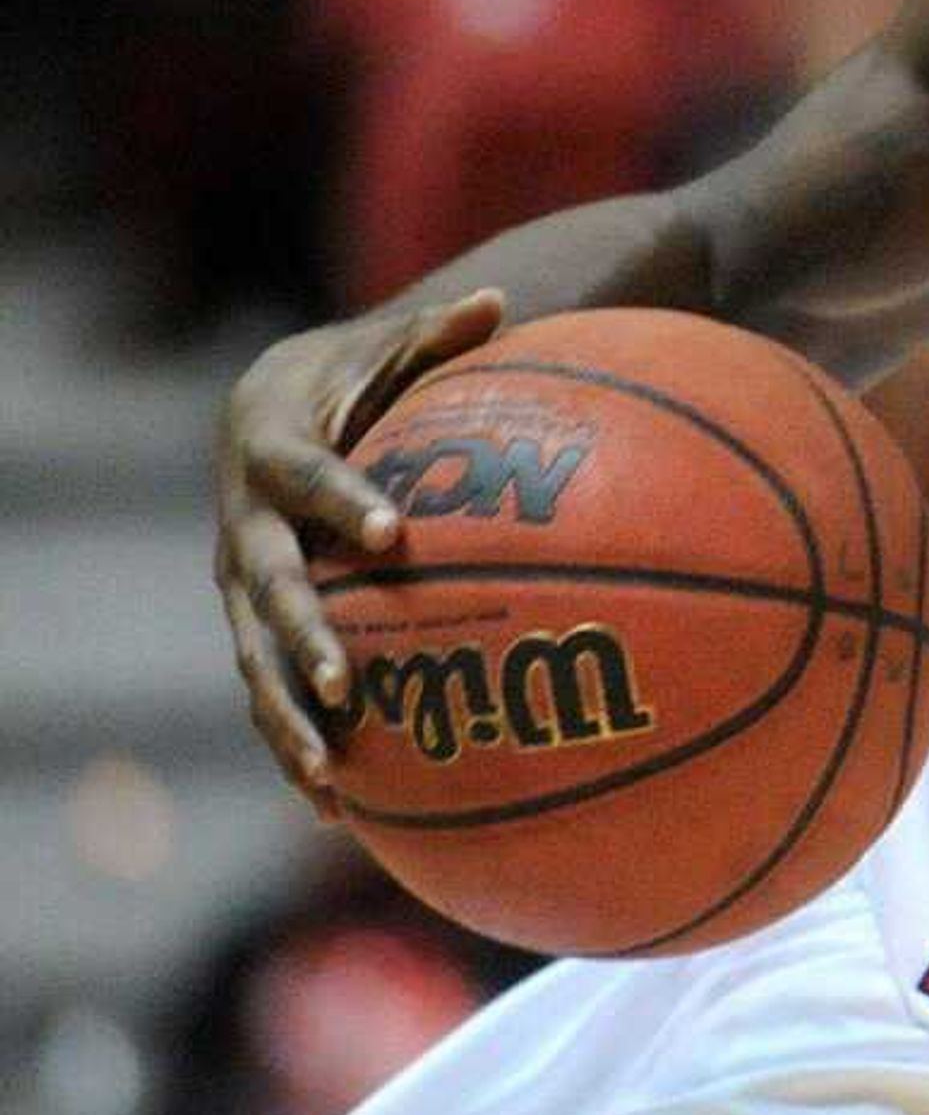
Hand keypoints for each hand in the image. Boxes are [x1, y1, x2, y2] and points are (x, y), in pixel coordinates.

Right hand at [213, 288, 506, 809]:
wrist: (267, 409)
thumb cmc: (352, 373)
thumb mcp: (387, 348)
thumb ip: (439, 334)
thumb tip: (500, 301)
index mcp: (272, 450)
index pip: (305, 477)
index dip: (345, 501)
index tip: (395, 531)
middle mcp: (243, 526)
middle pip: (267, 588)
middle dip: (302, 637)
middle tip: (347, 681)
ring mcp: (244, 585)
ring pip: (254, 661)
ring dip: (288, 718)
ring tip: (330, 778)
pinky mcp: (258, 627)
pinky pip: (272, 693)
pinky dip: (300, 746)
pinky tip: (340, 813)